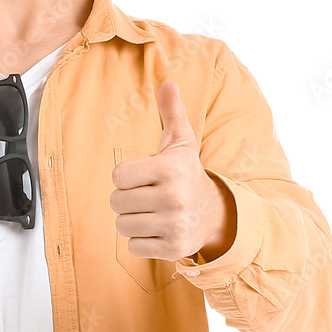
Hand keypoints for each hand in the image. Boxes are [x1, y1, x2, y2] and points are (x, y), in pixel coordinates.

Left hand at [110, 81, 234, 262]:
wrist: (215, 215)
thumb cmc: (187, 174)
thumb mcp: (181, 143)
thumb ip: (171, 113)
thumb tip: (168, 82)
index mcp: (170, 170)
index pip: (118, 176)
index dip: (125, 177)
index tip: (143, 177)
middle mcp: (173, 198)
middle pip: (116, 202)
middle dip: (127, 200)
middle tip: (146, 197)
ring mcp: (174, 225)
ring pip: (122, 226)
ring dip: (132, 221)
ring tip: (151, 213)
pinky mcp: (173, 249)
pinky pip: (133, 247)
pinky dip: (140, 241)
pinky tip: (157, 230)